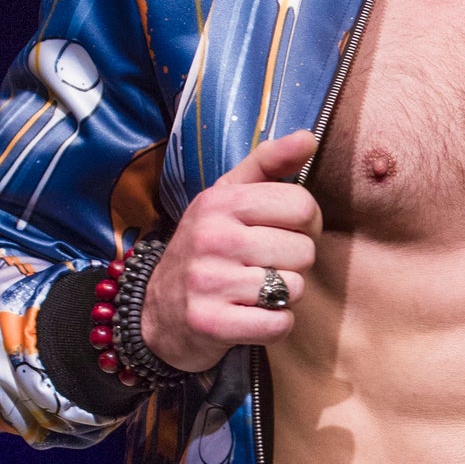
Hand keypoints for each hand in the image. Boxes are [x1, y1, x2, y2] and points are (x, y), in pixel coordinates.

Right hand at [141, 131, 320, 371]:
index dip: (306, 224)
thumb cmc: (207, 248)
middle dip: (294, 264)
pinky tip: (253, 317)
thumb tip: (309, 138)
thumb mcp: (227, 197)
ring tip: (256, 291)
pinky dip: (275, 325)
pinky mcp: (211, 324)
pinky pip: (278, 324)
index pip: (302, 206)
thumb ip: (269, 164)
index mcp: (220, 201)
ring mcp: (208, 282)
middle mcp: (212, 237)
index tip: (286, 232)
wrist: (156, 312)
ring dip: (284, 297)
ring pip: (293, 289)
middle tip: (266, 267)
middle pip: (303, 250)